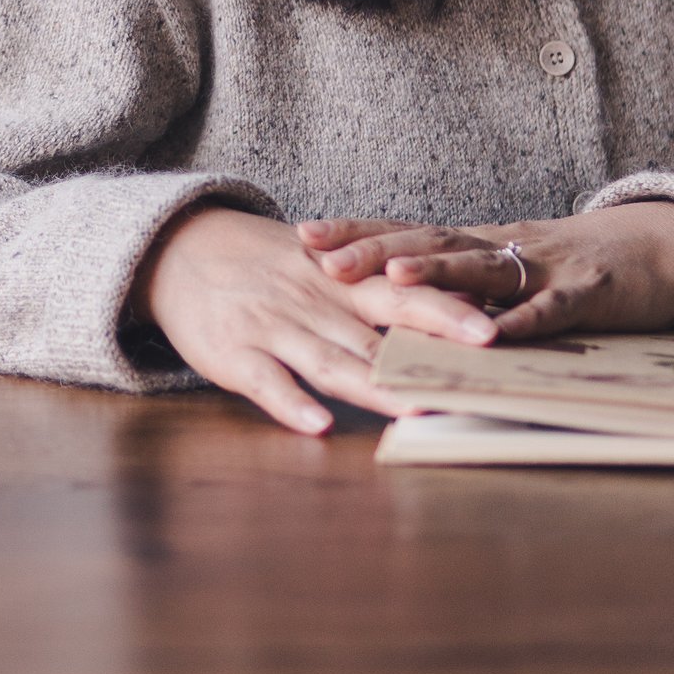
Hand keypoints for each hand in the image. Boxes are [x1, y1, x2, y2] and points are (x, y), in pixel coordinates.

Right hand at [132, 206, 498, 435]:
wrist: (181, 248)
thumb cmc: (269, 267)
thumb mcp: (324, 269)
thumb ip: (380, 294)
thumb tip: (458, 313)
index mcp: (342, 283)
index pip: (403, 295)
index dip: (446, 315)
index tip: (491, 334)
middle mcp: (313, 304)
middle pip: (375, 336)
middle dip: (423, 360)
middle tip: (471, 381)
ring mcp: (273, 328)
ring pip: (330, 362)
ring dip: (372, 387)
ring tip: (411, 410)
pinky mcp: (233, 354)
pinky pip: (267, 382)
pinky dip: (292, 403)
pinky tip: (318, 424)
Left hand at [296, 202, 673, 339]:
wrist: (662, 246)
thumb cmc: (577, 265)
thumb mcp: (513, 270)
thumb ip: (463, 287)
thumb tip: (396, 312)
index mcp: (479, 243)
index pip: (408, 230)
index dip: (358, 232)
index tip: (305, 233)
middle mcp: (503, 246)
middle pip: (431, 240)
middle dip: (374, 248)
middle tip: (323, 256)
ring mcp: (547, 266)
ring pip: (484, 266)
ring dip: (437, 271)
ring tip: (392, 275)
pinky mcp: (590, 293)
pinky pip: (554, 308)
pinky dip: (525, 319)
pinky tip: (497, 332)